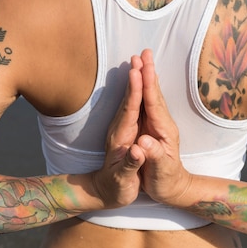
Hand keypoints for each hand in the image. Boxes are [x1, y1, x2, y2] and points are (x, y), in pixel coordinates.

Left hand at [91, 55, 145, 208]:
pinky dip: (138, 89)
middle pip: (129, 98)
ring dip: (136, 78)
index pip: (130, 111)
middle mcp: (120, 129)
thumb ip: (130, 164)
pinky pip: (134, 104)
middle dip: (136, 76)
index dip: (134, 92)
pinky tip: (142, 79)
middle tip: (141, 54)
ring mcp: (122, 127)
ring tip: (141, 59)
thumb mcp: (123, 182)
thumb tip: (137, 150)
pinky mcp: (125, 128)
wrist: (104, 192)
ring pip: (131, 98)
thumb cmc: (116, 188)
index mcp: (121, 139)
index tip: (137, 73)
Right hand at [137, 49, 192, 206]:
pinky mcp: (154, 126)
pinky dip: (145, 87)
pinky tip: (144, 78)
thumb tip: (144, 144)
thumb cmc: (166, 182)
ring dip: (148, 76)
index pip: (154, 105)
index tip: (143, 69)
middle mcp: (163, 124)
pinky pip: (148, 102)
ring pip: (152, 95)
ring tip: (142, 59)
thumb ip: (152, 157)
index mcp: (163, 132)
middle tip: (143, 52)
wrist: (174, 189)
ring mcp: (159, 124)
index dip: (148, 86)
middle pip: (155, 94)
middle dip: (149, 73)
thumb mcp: (160, 172)